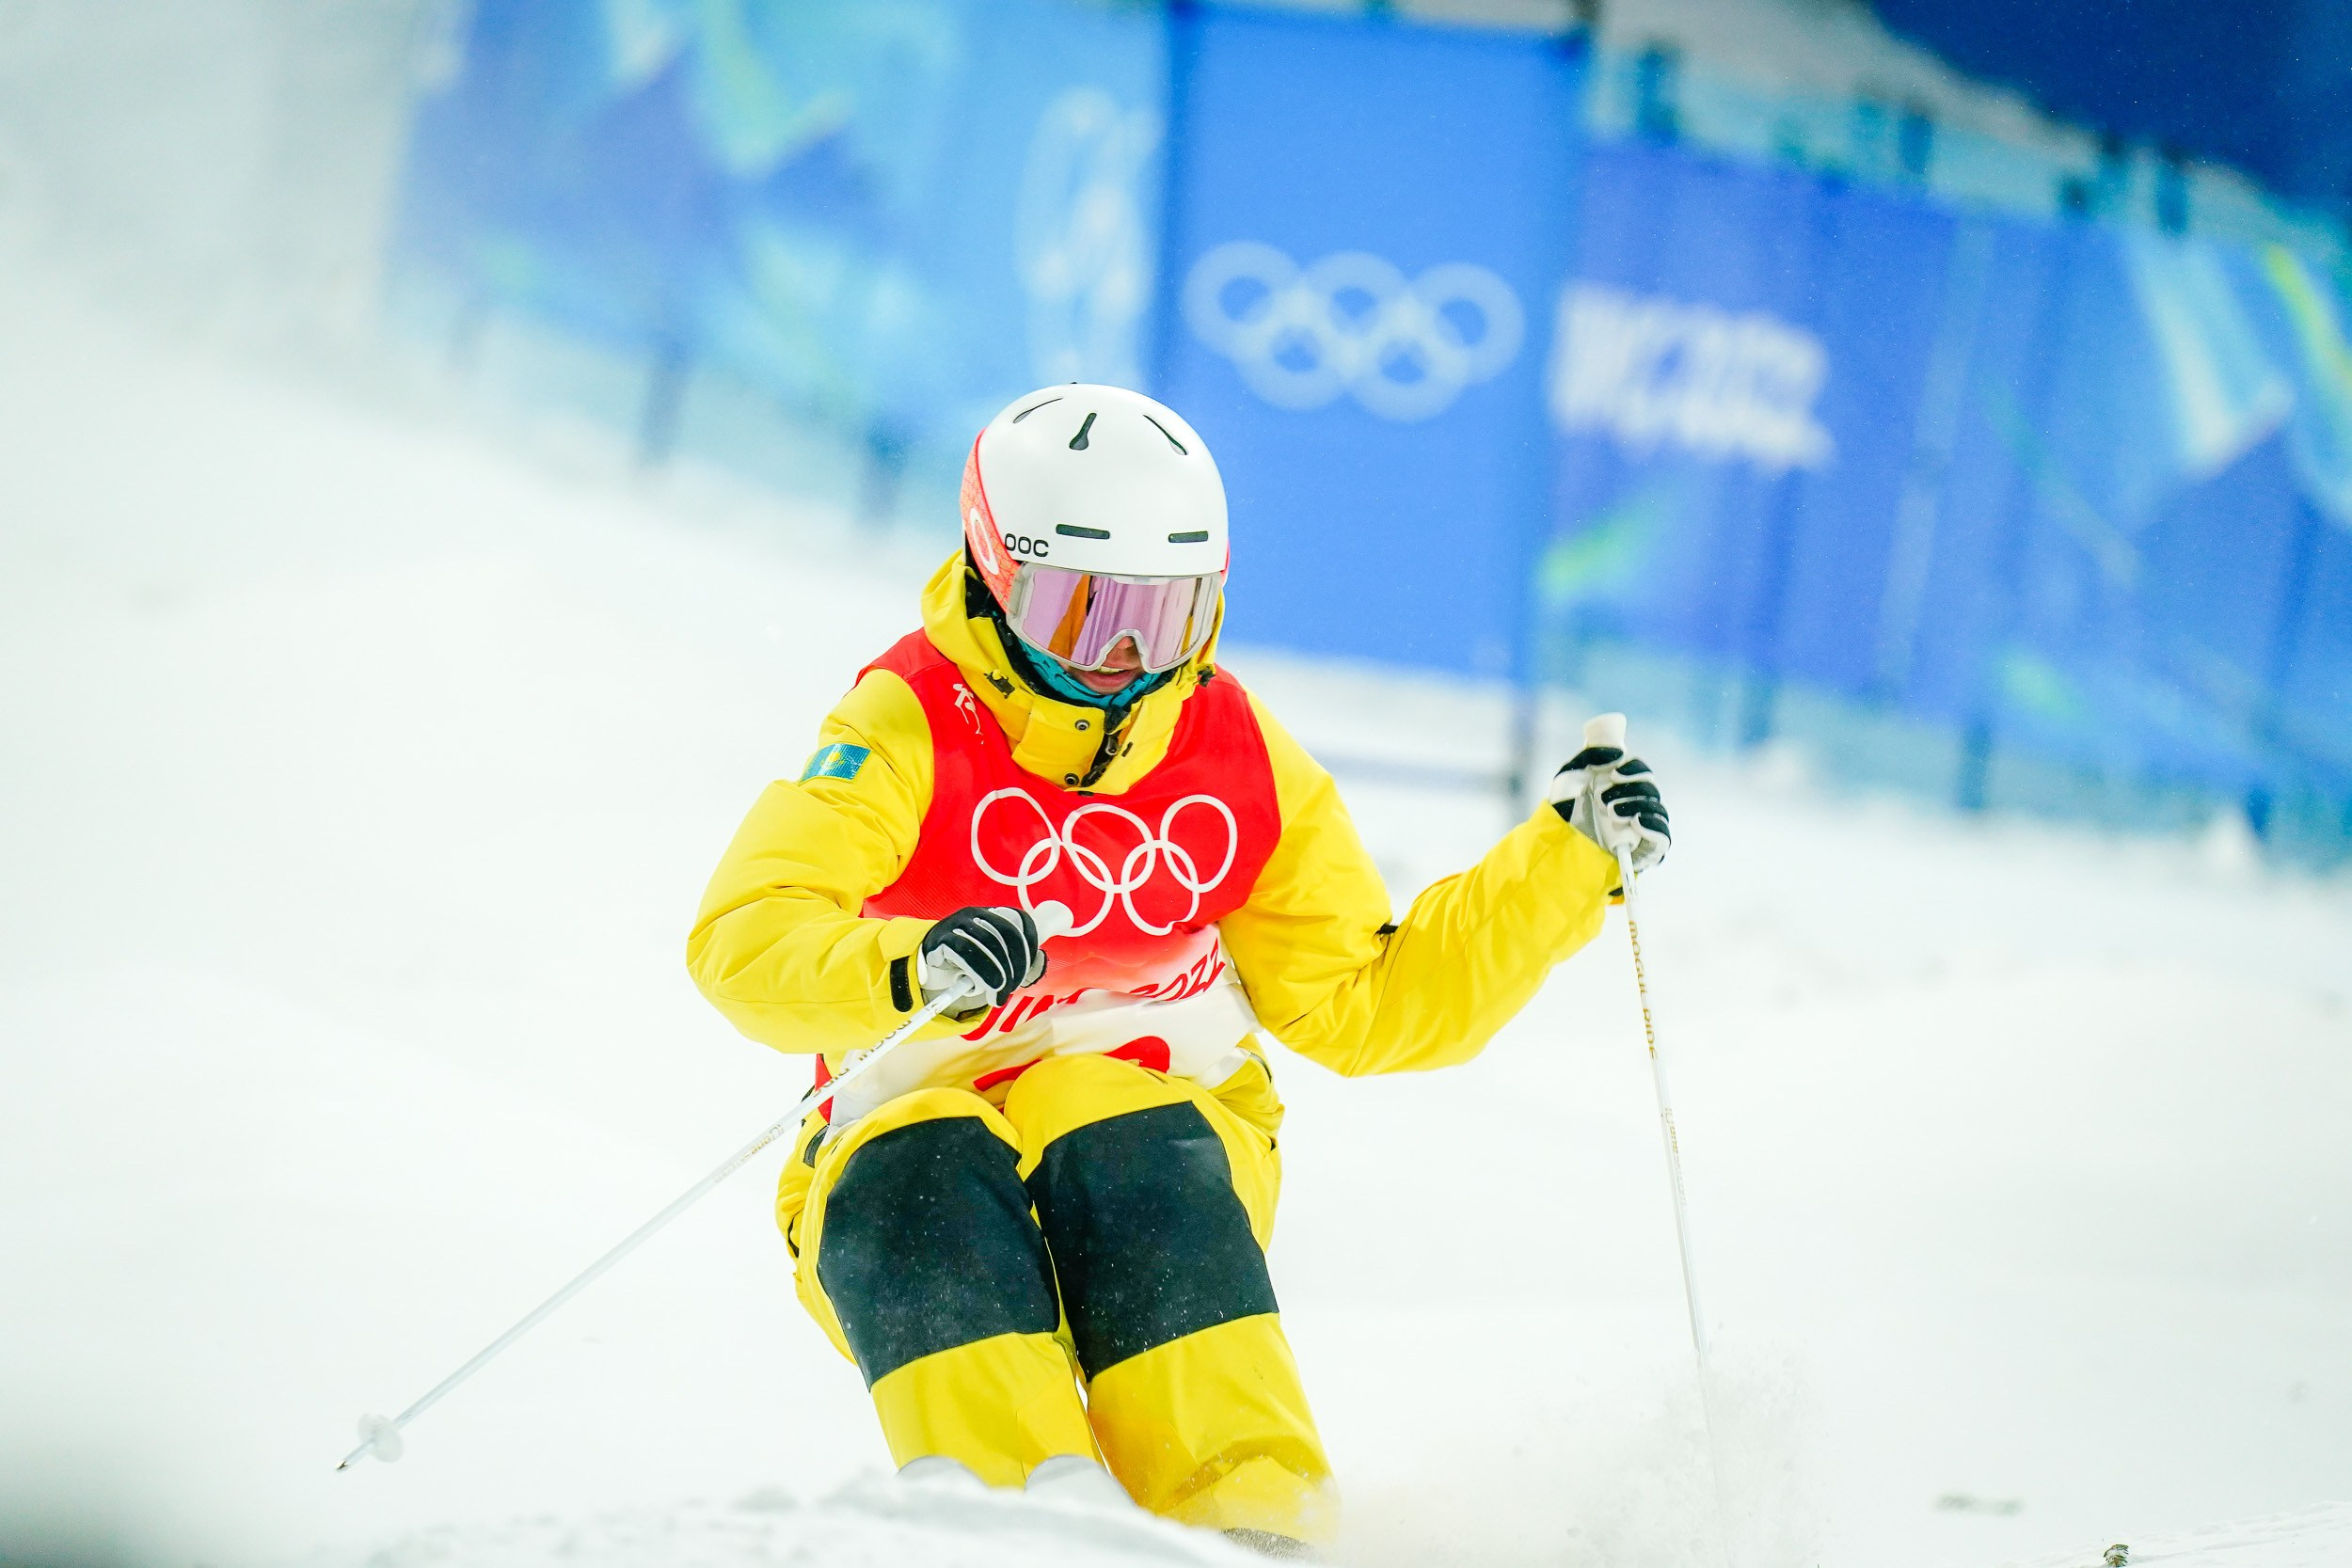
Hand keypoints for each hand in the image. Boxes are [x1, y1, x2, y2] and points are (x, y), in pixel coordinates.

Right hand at [917, 905, 1046, 1011]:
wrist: (928, 962)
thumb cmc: (967, 961)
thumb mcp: (992, 957)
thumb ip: (1014, 959)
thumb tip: (1039, 964)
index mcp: (994, 914)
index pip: (1020, 919)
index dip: (1030, 941)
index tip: (1030, 965)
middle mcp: (977, 914)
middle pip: (1006, 933)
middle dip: (1015, 965)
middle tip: (1011, 987)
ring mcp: (958, 923)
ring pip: (986, 945)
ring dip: (997, 974)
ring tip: (998, 995)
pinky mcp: (941, 938)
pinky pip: (963, 953)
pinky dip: (978, 973)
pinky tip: (982, 988)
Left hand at [1547, 739, 1669, 874]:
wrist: (1556, 841)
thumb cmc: (1564, 809)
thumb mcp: (1571, 774)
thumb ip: (1591, 754)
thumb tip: (1617, 753)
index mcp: (1623, 786)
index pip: (1642, 772)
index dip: (1635, 769)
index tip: (1615, 773)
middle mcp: (1636, 805)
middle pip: (1651, 790)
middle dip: (1631, 790)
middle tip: (1602, 799)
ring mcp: (1642, 829)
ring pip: (1658, 811)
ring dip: (1638, 807)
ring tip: (1611, 813)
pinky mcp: (1645, 852)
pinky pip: (1663, 839)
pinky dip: (1655, 828)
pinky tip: (1637, 823)